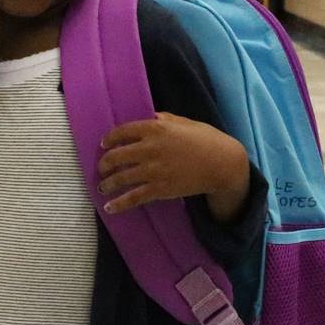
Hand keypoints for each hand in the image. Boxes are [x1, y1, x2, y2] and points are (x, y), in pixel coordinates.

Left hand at [97, 112, 249, 221]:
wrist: (222, 164)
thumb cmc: (205, 139)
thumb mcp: (183, 122)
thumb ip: (163, 119)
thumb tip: (148, 117)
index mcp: (155, 128)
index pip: (122, 132)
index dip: (109, 139)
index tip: (103, 144)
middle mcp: (150, 148)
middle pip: (116, 156)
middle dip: (104, 164)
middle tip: (102, 168)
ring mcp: (154, 170)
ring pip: (121, 178)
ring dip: (108, 184)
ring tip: (103, 187)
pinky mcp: (160, 189)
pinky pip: (134, 197)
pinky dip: (119, 204)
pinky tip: (109, 207)